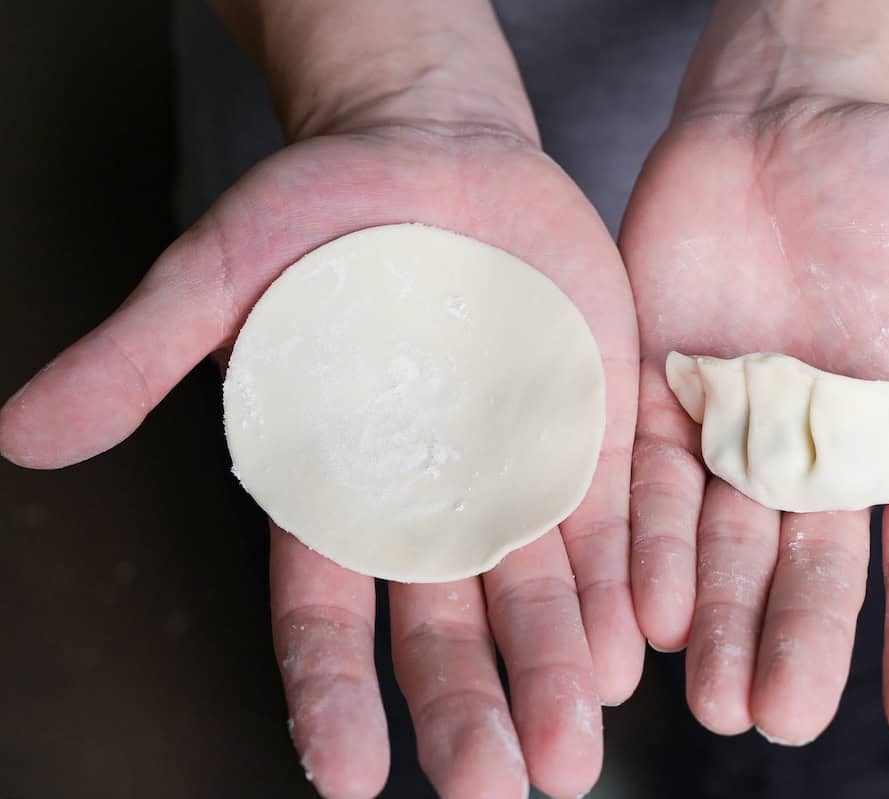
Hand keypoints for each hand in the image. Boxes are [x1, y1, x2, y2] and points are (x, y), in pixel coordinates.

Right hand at [0, 119, 639, 796]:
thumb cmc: (319, 212)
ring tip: (577, 745)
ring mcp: (519, 471)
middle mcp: (433, 500)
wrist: (438, 150)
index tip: (354, 777)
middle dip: (471, 708)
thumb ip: (143, 355)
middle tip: (500, 787)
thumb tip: (24, 435)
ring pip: (540, 592)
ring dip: (560, 668)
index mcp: (339, 486)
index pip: (326, 613)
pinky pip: (613, 518)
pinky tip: (637, 641)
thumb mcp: (221, 273)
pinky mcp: (590, 430)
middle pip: (447, 628)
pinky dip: (624, 580)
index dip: (333, 693)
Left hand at [622, 96, 888, 746]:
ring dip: (720, 624)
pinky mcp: (663, 400)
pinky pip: (653, 486)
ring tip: (712, 701)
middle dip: (800, 646)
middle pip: (814, 573)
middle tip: (784, 720)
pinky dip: (652, 545)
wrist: (785, 117)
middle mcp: (822, 458)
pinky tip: (650, 610)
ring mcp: (737, 435)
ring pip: (727, 550)